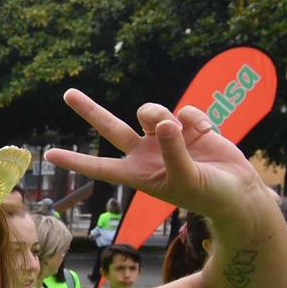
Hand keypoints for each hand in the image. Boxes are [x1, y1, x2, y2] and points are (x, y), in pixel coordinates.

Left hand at [45, 91, 273, 227]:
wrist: (238, 189)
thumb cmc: (207, 194)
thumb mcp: (185, 178)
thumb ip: (172, 151)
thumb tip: (163, 122)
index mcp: (136, 173)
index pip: (99, 166)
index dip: (75, 160)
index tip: (48, 155)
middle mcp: (145, 152)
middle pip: (110, 127)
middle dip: (89, 110)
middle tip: (67, 94)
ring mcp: (164, 137)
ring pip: (150, 111)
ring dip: (163, 117)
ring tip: (184, 136)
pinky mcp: (187, 125)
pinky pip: (184, 110)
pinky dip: (196, 120)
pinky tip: (206, 134)